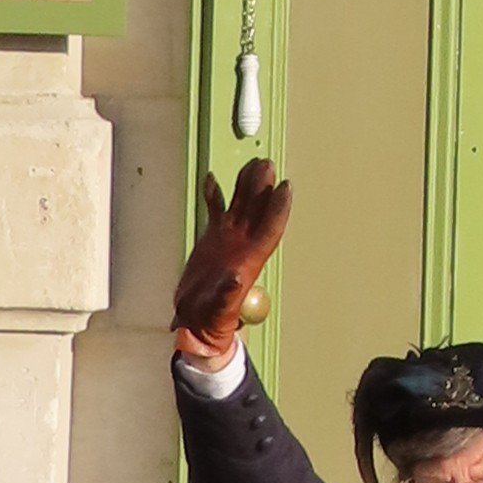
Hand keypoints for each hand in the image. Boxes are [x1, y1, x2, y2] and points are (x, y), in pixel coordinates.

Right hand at [173, 159, 291, 364]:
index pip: (269, 228)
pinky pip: (215, 210)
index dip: (278, 208)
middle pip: (257, 210)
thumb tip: (237, 277)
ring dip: (246, 185)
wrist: (197, 320)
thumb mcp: (221, 310)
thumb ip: (229, 293)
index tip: (285, 186)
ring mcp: (228, 239)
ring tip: (252, 163)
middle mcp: (243, 245)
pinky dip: (214, 195)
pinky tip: (212, 178)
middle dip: (263, 188)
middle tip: (267, 164)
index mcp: (250, 260)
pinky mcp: (212, 237)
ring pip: (240, 205)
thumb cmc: (213, 319)